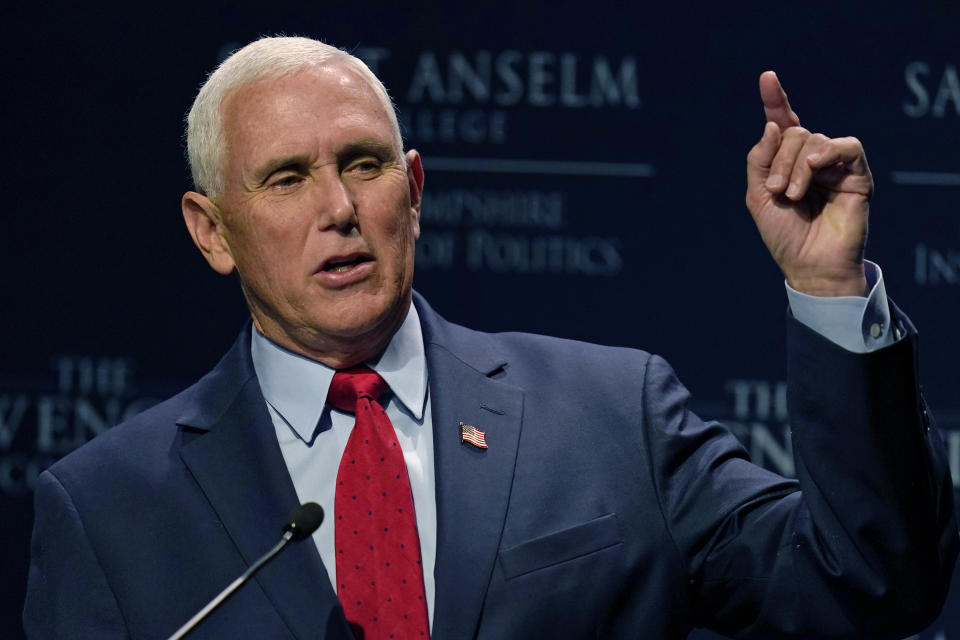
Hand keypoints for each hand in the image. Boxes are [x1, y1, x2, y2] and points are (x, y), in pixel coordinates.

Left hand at [745, 71, 872, 296]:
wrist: (809, 265)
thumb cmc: (784, 236)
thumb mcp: (758, 196)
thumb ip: (760, 160)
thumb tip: (774, 125)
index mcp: (787, 163)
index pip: (783, 124)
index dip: (775, 100)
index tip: (766, 77)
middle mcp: (812, 159)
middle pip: (794, 131)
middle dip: (779, 160)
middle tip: (777, 192)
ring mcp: (835, 165)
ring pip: (813, 139)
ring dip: (796, 167)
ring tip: (792, 196)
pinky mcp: (857, 174)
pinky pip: (847, 146)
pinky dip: (826, 152)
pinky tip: (815, 168)